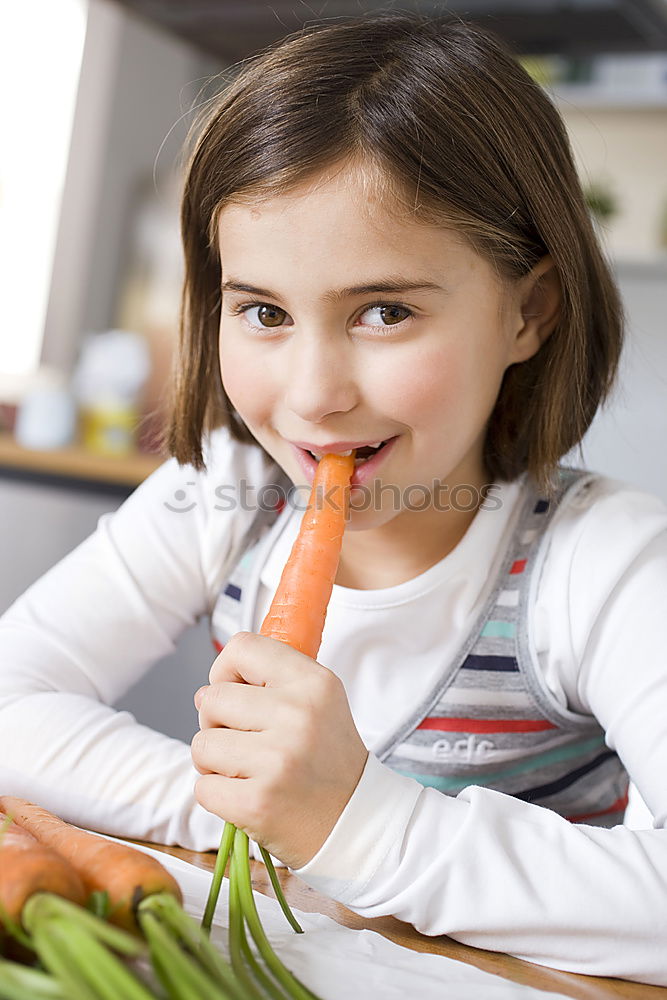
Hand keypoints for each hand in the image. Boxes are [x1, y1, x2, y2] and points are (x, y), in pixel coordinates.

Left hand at [191, 631, 368, 868]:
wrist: (358, 822)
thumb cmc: (329, 760)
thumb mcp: (319, 701)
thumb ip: (270, 680)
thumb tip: (205, 690)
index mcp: (312, 683)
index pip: (242, 647)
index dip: (226, 670)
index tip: (237, 692)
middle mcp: (297, 714)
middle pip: (211, 698)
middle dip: (216, 722)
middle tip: (246, 741)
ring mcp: (277, 759)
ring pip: (201, 743)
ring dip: (214, 761)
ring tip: (247, 770)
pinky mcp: (257, 802)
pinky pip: (203, 788)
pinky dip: (218, 795)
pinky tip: (248, 795)